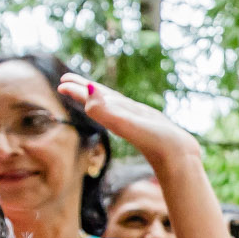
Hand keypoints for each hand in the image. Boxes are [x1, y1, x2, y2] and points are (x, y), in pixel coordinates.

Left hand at [54, 74, 199, 168]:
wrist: (177, 157)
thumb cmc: (153, 141)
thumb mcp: (126, 123)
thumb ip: (105, 110)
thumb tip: (88, 90)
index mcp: (112, 115)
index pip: (90, 99)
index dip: (75, 91)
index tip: (61, 83)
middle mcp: (120, 116)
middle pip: (98, 99)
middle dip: (82, 90)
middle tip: (65, 80)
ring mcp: (134, 118)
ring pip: (112, 103)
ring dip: (99, 94)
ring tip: (90, 88)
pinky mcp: (147, 120)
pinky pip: (129, 108)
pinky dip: (121, 102)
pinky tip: (121, 104)